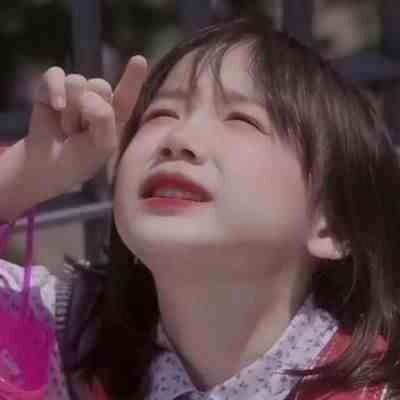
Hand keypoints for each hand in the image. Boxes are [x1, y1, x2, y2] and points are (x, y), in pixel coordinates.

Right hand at [25, 55, 147, 202]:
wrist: (48, 167)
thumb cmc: (80, 159)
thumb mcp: (102, 145)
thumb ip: (104, 119)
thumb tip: (87, 95)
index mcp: (114, 115)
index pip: (125, 95)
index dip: (133, 78)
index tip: (139, 60)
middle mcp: (96, 100)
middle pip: (100, 86)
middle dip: (88, 111)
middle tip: (80, 133)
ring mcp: (73, 93)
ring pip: (78, 82)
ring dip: (71, 112)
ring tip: (68, 130)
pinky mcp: (50, 88)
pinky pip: (55, 75)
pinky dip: (55, 90)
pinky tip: (56, 107)